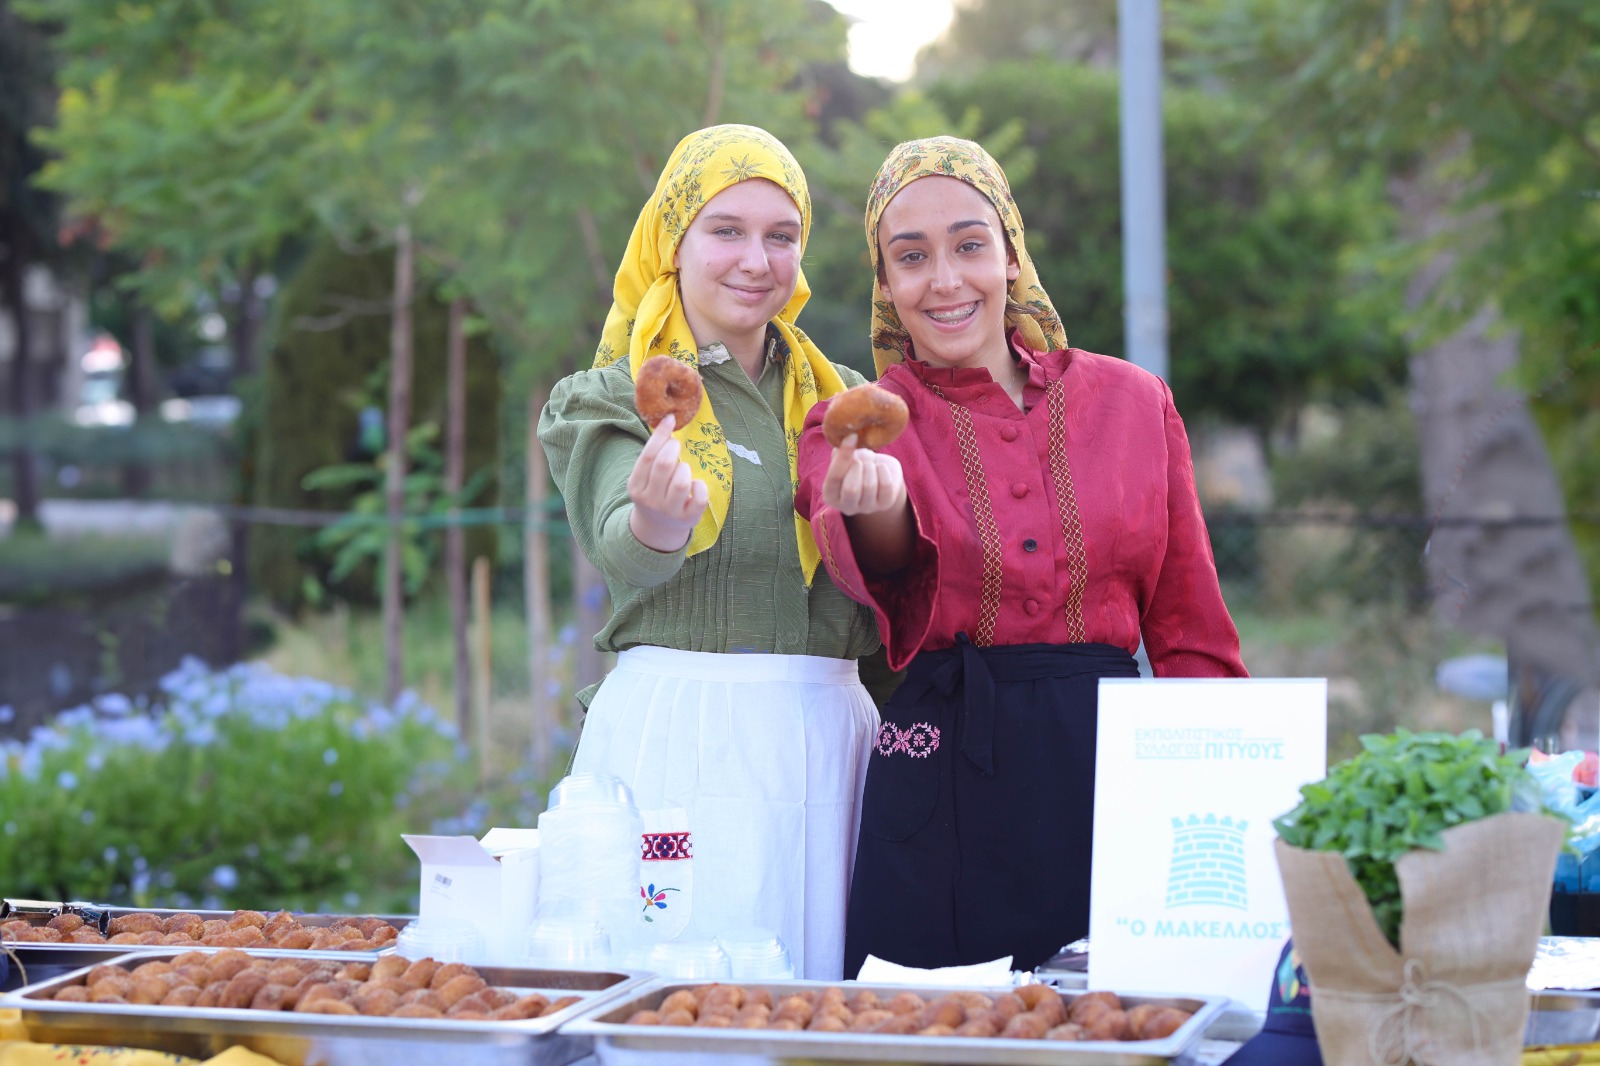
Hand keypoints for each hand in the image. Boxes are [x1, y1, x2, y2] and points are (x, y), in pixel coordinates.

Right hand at [627, 415, 709, 550]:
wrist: (657, 529)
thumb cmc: (654, 493)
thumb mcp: (644, 478)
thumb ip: (653, 456)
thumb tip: (668, 421)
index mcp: (636, 486)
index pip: (647, 456)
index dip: (660, 435)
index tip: (671, 419)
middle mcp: (650, 500)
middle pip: (664, 466)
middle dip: (673, 449)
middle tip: (676, 446)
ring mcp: (669, 511)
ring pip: (681, 482)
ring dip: (685, 468)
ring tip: (683, 469)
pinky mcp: (688, 518)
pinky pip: (699, 498)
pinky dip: (700, 487)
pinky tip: (696, 484)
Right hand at [822, 433, 906, 515]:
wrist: (877, 474)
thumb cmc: (855, 465)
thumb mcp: (844, 460)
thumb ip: (841, 452)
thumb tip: (846, 437)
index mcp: (830, 495)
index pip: (834, 478)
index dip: (843, 457)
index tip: (852, 436)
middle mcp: (847, 507)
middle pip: (851, 489)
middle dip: (858, 466)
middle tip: (862, 456)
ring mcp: (867, 508)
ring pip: (869, 486)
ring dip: (871, 467)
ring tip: (870, 461)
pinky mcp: (884, 504)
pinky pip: (885, 485)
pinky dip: (883, 471)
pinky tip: (880, 467)